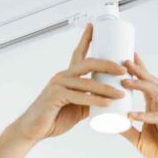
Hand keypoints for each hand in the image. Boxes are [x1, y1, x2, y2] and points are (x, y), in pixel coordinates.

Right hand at [8, 22, 127, 143]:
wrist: (34, 130)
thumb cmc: (53, 119)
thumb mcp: (76, 108)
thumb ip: (89, 102)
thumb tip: (107, 102)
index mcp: (67, 76)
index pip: (78, 53)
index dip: (86, 38)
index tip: (94, 26)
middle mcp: (62, 76)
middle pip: (88, 63)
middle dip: (108, 64)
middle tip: (124, 70)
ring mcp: (58, 84)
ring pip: (87, 82)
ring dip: (107, 88)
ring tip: (121, 93)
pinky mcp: (55, 96)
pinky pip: (80, 96)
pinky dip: (95, 100)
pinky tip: (107, 103)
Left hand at [119, 52, 157, 157]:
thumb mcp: (139, 140)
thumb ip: (127, 131)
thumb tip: (111, 124)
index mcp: (156, 107)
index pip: (147, 84)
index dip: (138, 70)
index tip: (126, 56)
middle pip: (152, 82)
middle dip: (138, 71)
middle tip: (123, 61)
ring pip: (157, 93)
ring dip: (141, 86)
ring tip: (125, 81)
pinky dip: (145, 115)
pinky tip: (132, 115)